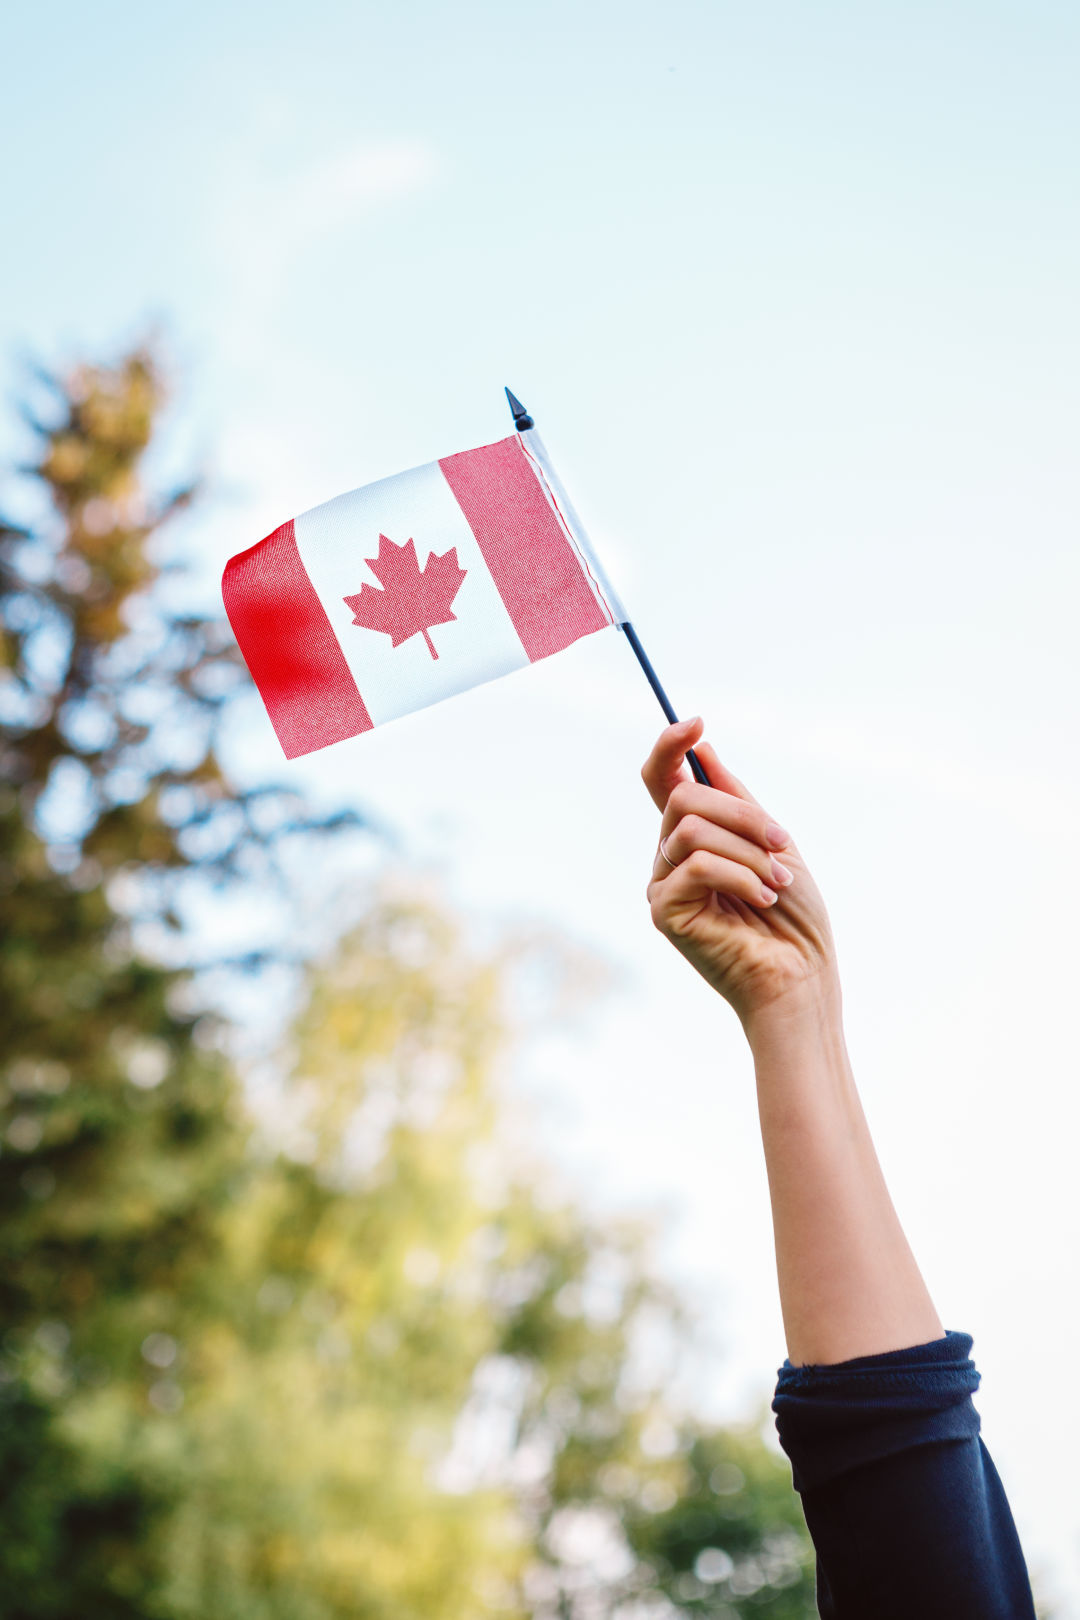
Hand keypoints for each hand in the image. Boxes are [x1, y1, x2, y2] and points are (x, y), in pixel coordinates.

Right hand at [642, 719, 838, 1027]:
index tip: (695, 723)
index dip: (669, 747)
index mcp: (695, 839)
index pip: (663, 782)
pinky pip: (696, 864)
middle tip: (779, 841)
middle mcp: (671, 858)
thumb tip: (703, 750)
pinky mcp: (664, 912)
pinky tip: (762, 898)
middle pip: (683, 797)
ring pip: (693, 828)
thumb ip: (735, 800)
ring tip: (777, 882)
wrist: (802, 975)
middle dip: (740, 812)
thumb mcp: (772, 842)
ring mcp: (663, 885)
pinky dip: (740, 875)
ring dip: (749, 850)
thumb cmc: (794, 917)